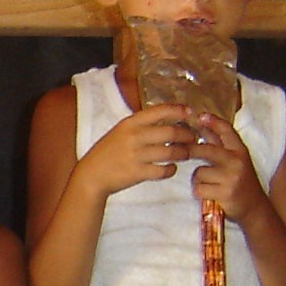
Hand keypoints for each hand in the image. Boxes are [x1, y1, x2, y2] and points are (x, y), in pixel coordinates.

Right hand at [72, 103, 194, 199]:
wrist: (92, 175)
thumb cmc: (108, 152)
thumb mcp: (120, 131)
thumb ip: (141, 125)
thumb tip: (168, 120)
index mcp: (130, 123)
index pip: (160, 111)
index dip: (178, 110)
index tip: (190, 112)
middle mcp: (134, 136)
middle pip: (171, 132)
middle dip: (187, 135)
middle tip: (193, 138)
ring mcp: (137, 155)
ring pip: (171, 152)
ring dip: (183, 153)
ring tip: (186, 154)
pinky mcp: (138, 173)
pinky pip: (164, 171)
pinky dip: (171, 169)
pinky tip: (171, 168)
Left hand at [187, 114, 270, 225]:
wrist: (254, 208)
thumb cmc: (240, 182)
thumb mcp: (236, 161)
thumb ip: (220, 145)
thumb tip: (200, 124)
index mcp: (240, 151)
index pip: (227, 131)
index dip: (213, 121)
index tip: (199, 116)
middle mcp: (237, 162)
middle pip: (206, 150)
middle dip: (189, 149)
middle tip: (178, 148)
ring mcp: (231, 178)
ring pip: (199, 173)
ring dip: (198, 179)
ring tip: (209, 184)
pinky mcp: (225, 193)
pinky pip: (200, 188)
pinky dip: (200, 192)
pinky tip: (209, 194)